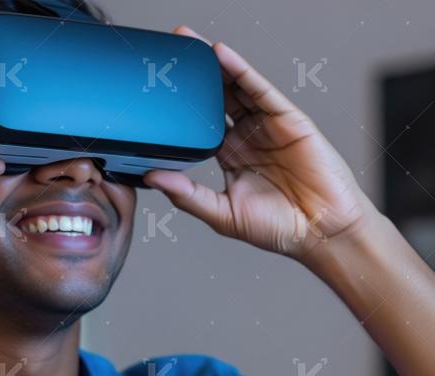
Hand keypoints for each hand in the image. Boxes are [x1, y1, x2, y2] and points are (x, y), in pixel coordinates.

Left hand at [144, 26, 377, 260]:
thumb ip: (187, 195)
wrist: (324, 233)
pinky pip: (260, 89)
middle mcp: (247, 137)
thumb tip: (152, 178)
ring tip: (189, 43)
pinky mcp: (288, 119)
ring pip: (235, 88)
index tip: (154, 93)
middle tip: (169, 52)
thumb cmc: (279, 228)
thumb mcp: (223, 214)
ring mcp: (267, 126)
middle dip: (193, 76)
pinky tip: (221, 55)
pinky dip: (241, 70)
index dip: (179, 108)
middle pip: (215, 98)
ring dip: (213, 65)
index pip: (199, 124)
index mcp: (229, 156)